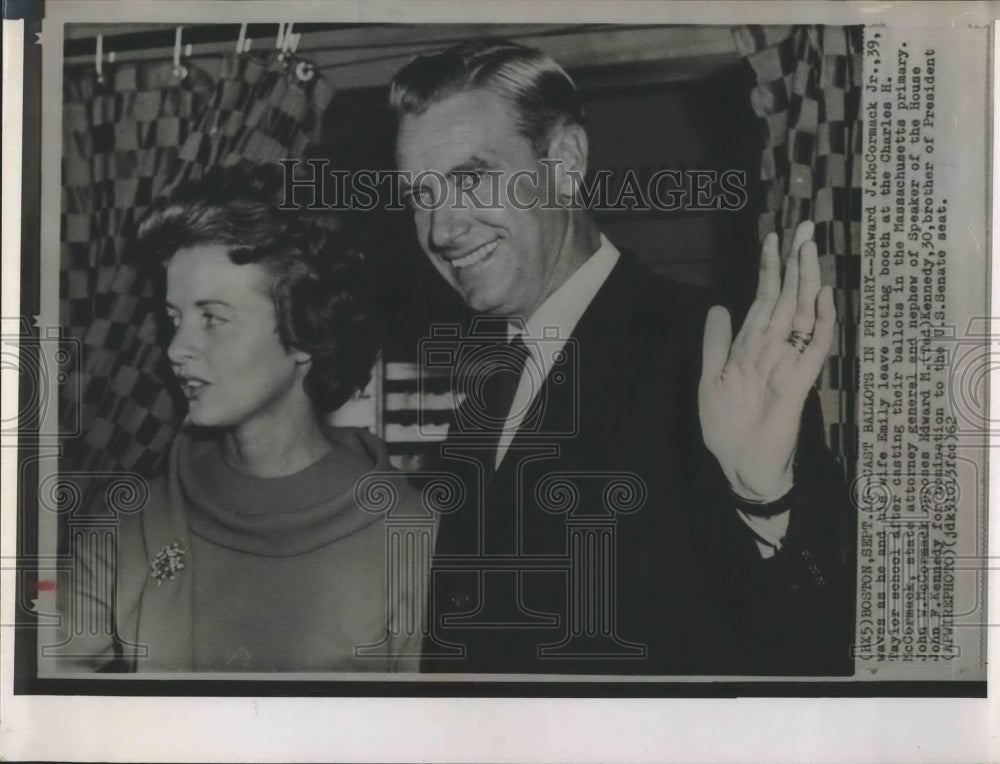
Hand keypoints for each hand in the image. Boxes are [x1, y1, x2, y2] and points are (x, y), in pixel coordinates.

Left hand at [699, 221, 835, 500]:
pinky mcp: (798, 383)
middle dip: (794, 263)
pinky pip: (815, 349)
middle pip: (787, 298)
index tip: (774, 237)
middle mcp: (773, 349)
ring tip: (810, 247)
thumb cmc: (727, 427)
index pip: (763, 299)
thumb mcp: (710, 380)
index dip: (769, 269)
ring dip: (806, 282)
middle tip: (803, 225)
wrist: (740, 466)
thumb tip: (718, 306)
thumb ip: (715, 344)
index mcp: (751, 347)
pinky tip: (824, 296)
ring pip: (802, 315)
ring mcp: (788, 363)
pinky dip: (822, 323)